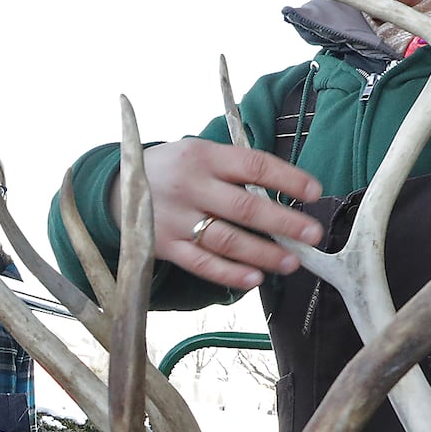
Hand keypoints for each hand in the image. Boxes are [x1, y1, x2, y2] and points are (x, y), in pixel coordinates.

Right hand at [113, 139, 323, 289]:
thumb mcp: (199, 153)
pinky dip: (230, 274)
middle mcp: (191, 186)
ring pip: (227, 240)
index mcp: (204, 156)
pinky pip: (202, 264)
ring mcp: (177, 219)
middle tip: (313, 235)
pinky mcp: (165, 246)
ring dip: (264, 253)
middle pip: (245, 206)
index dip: (287, 178)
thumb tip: (285, 192)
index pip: (253, 165)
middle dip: (284, 222)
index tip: (315, 192)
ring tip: (292, 262)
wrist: (115, 189)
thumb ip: (235, 169)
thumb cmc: (174, 170)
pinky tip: (256, 278)